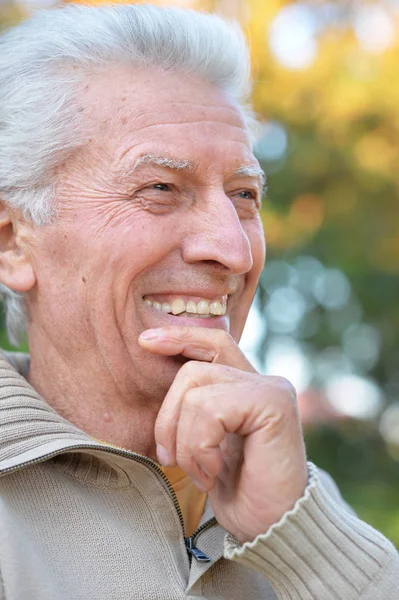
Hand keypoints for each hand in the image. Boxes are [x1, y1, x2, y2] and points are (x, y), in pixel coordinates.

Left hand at [139, 326, 307, 543]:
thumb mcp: (207, 444)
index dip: (179, 336)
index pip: (213, 341)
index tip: (144, 342)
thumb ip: (196, 409)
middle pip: (192, 371)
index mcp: (246, 386)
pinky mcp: (272, 403)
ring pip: (196, 393)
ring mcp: (269, 389)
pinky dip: (200, 449)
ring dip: (185, 443)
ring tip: (201, 473)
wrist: (272, 528)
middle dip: (167, 418)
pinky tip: (214, 474)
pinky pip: (210, 411)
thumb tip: (157, 375)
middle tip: (170, 459)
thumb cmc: (239, 491)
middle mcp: (262, 381)